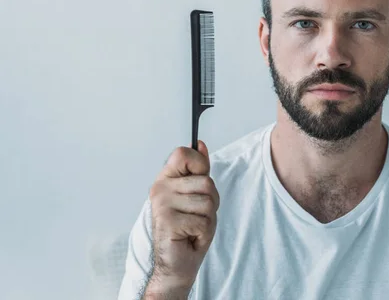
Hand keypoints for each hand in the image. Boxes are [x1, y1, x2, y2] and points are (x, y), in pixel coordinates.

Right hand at [147, 140, 219, 291]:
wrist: (177, 263)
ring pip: (208, 202)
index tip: (198, 179)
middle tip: (197, 216)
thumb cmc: (188, 230)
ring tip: (193, 227)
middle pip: (205, 181)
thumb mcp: (197, 195)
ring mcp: (162, 205)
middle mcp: (160, 189)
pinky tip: (190, 237)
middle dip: (211, 202)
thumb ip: (198, 170)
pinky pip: (204, 220)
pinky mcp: (168, 221)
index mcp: (165, 179)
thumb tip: (200, 144)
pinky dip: (204, 232)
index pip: (183, 153)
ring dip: (208, 219)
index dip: (200, 164)